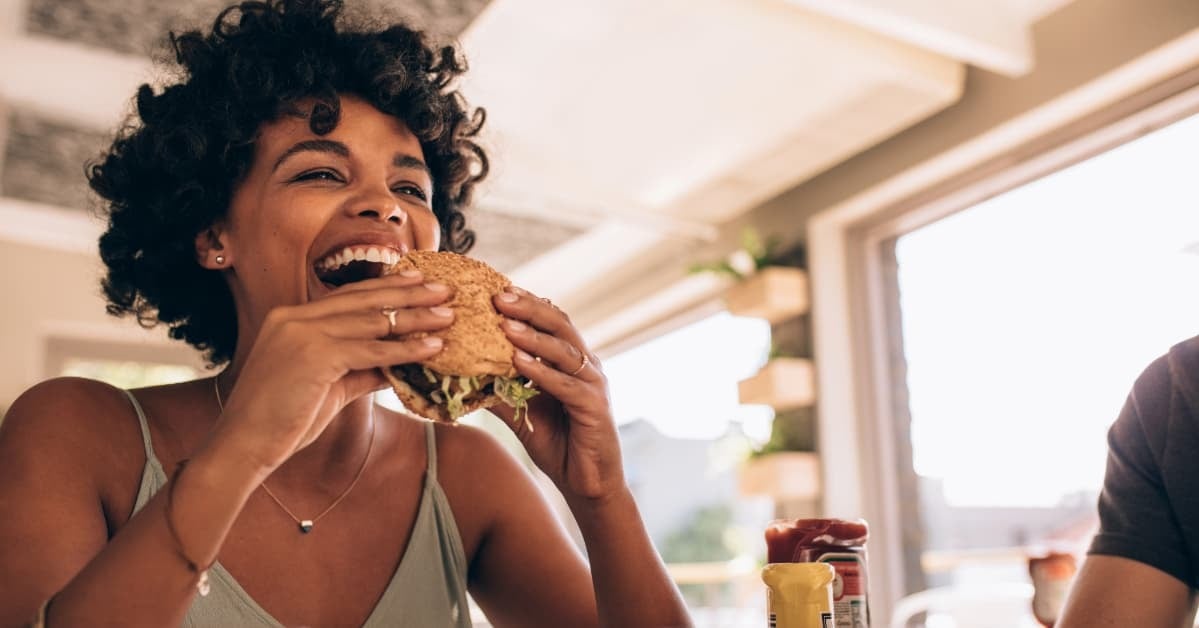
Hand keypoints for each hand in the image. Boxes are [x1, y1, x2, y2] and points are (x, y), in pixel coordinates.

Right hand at [208, 272, 453, 470]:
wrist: (244, 445)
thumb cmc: (282, 420)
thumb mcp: (328, 387)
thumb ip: (360, 370)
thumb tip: (397, 365)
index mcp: (291, 318)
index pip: (348, 296)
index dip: (386, 287)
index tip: (418, 281)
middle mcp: (295, 317)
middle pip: (364, 299)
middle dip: (409, 293)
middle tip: (445, 289)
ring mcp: (302, 333)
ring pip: (373, 321)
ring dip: (416, 318)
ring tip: (448, 316)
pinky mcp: (314, 355)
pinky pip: (371, 350)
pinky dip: (405, 349)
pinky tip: (432, 347)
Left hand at [491, 287, 624, 500]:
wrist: (587, 484)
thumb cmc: (558, 444)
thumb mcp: (521, 412)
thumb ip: (500, 390)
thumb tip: (463, 374)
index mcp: (571, 361)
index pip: (551, 321)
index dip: (526, 304)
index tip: (495, 290)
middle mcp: (586, 365)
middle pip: (560, 325)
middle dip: (529, 308)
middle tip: (499, 295)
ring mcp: (594, 384)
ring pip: (563, 350)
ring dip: (533, 335)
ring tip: (505, 323)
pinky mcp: (595, 407)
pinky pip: (566, 384)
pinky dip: (542, 371)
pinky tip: (518, 362)